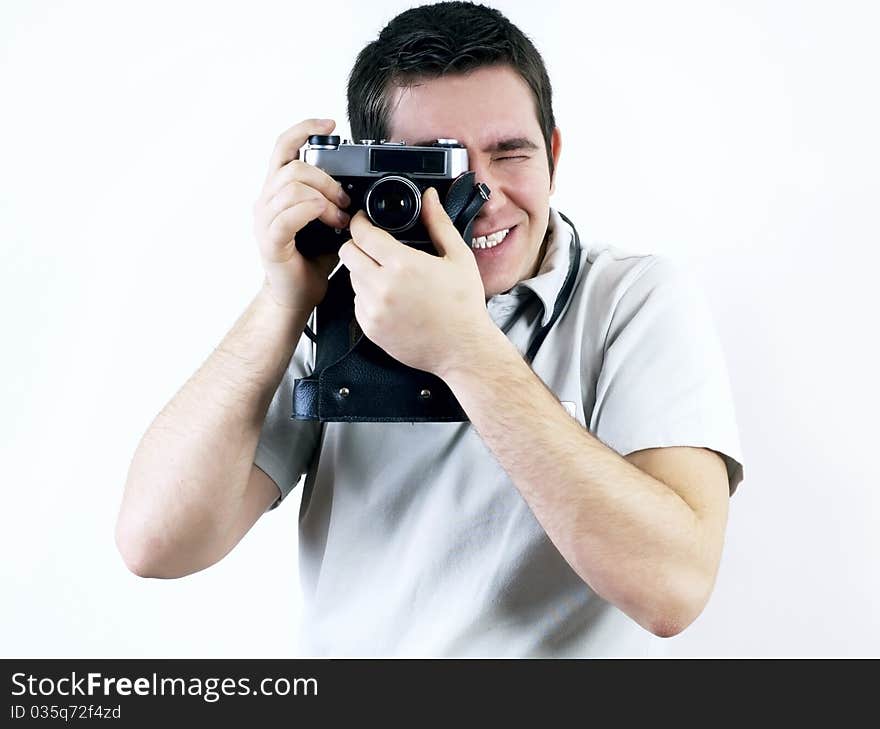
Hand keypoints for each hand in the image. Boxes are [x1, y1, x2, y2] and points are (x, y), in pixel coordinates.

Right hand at [252, 118, 351, 311]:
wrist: (295, 296)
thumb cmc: (310, 261)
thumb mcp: (327, 221)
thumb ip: (332, 199)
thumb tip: (357, 185)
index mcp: (278, 192)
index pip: (283, 147)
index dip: (305, 128)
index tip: (331, 124)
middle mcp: (266, 201)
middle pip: (293, 166)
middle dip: (327, 178)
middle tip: (345, 200)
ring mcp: (265, 220)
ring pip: (293, 186)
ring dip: (324, 197)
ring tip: (339, 217)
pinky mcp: (270, 240)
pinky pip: (290, 214)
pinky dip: (314, 212)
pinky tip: (329, 221)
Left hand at [338, 187, 494, 376]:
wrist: (462, 349)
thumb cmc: (463, 306)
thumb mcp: (458, 257)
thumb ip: (438, 223)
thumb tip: (429, 198)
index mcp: (402, 265)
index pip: (362, 233)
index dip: (360, 222)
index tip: (364, 220)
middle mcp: (383, 287)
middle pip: (347, 253)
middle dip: (357, 244)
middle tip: (373, 245)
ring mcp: (373, 310)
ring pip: (351, 278)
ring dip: (363, 271)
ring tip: (388, 275)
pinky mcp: (370, 328)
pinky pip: (357, 303)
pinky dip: (368, 296)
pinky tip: (390, 297)